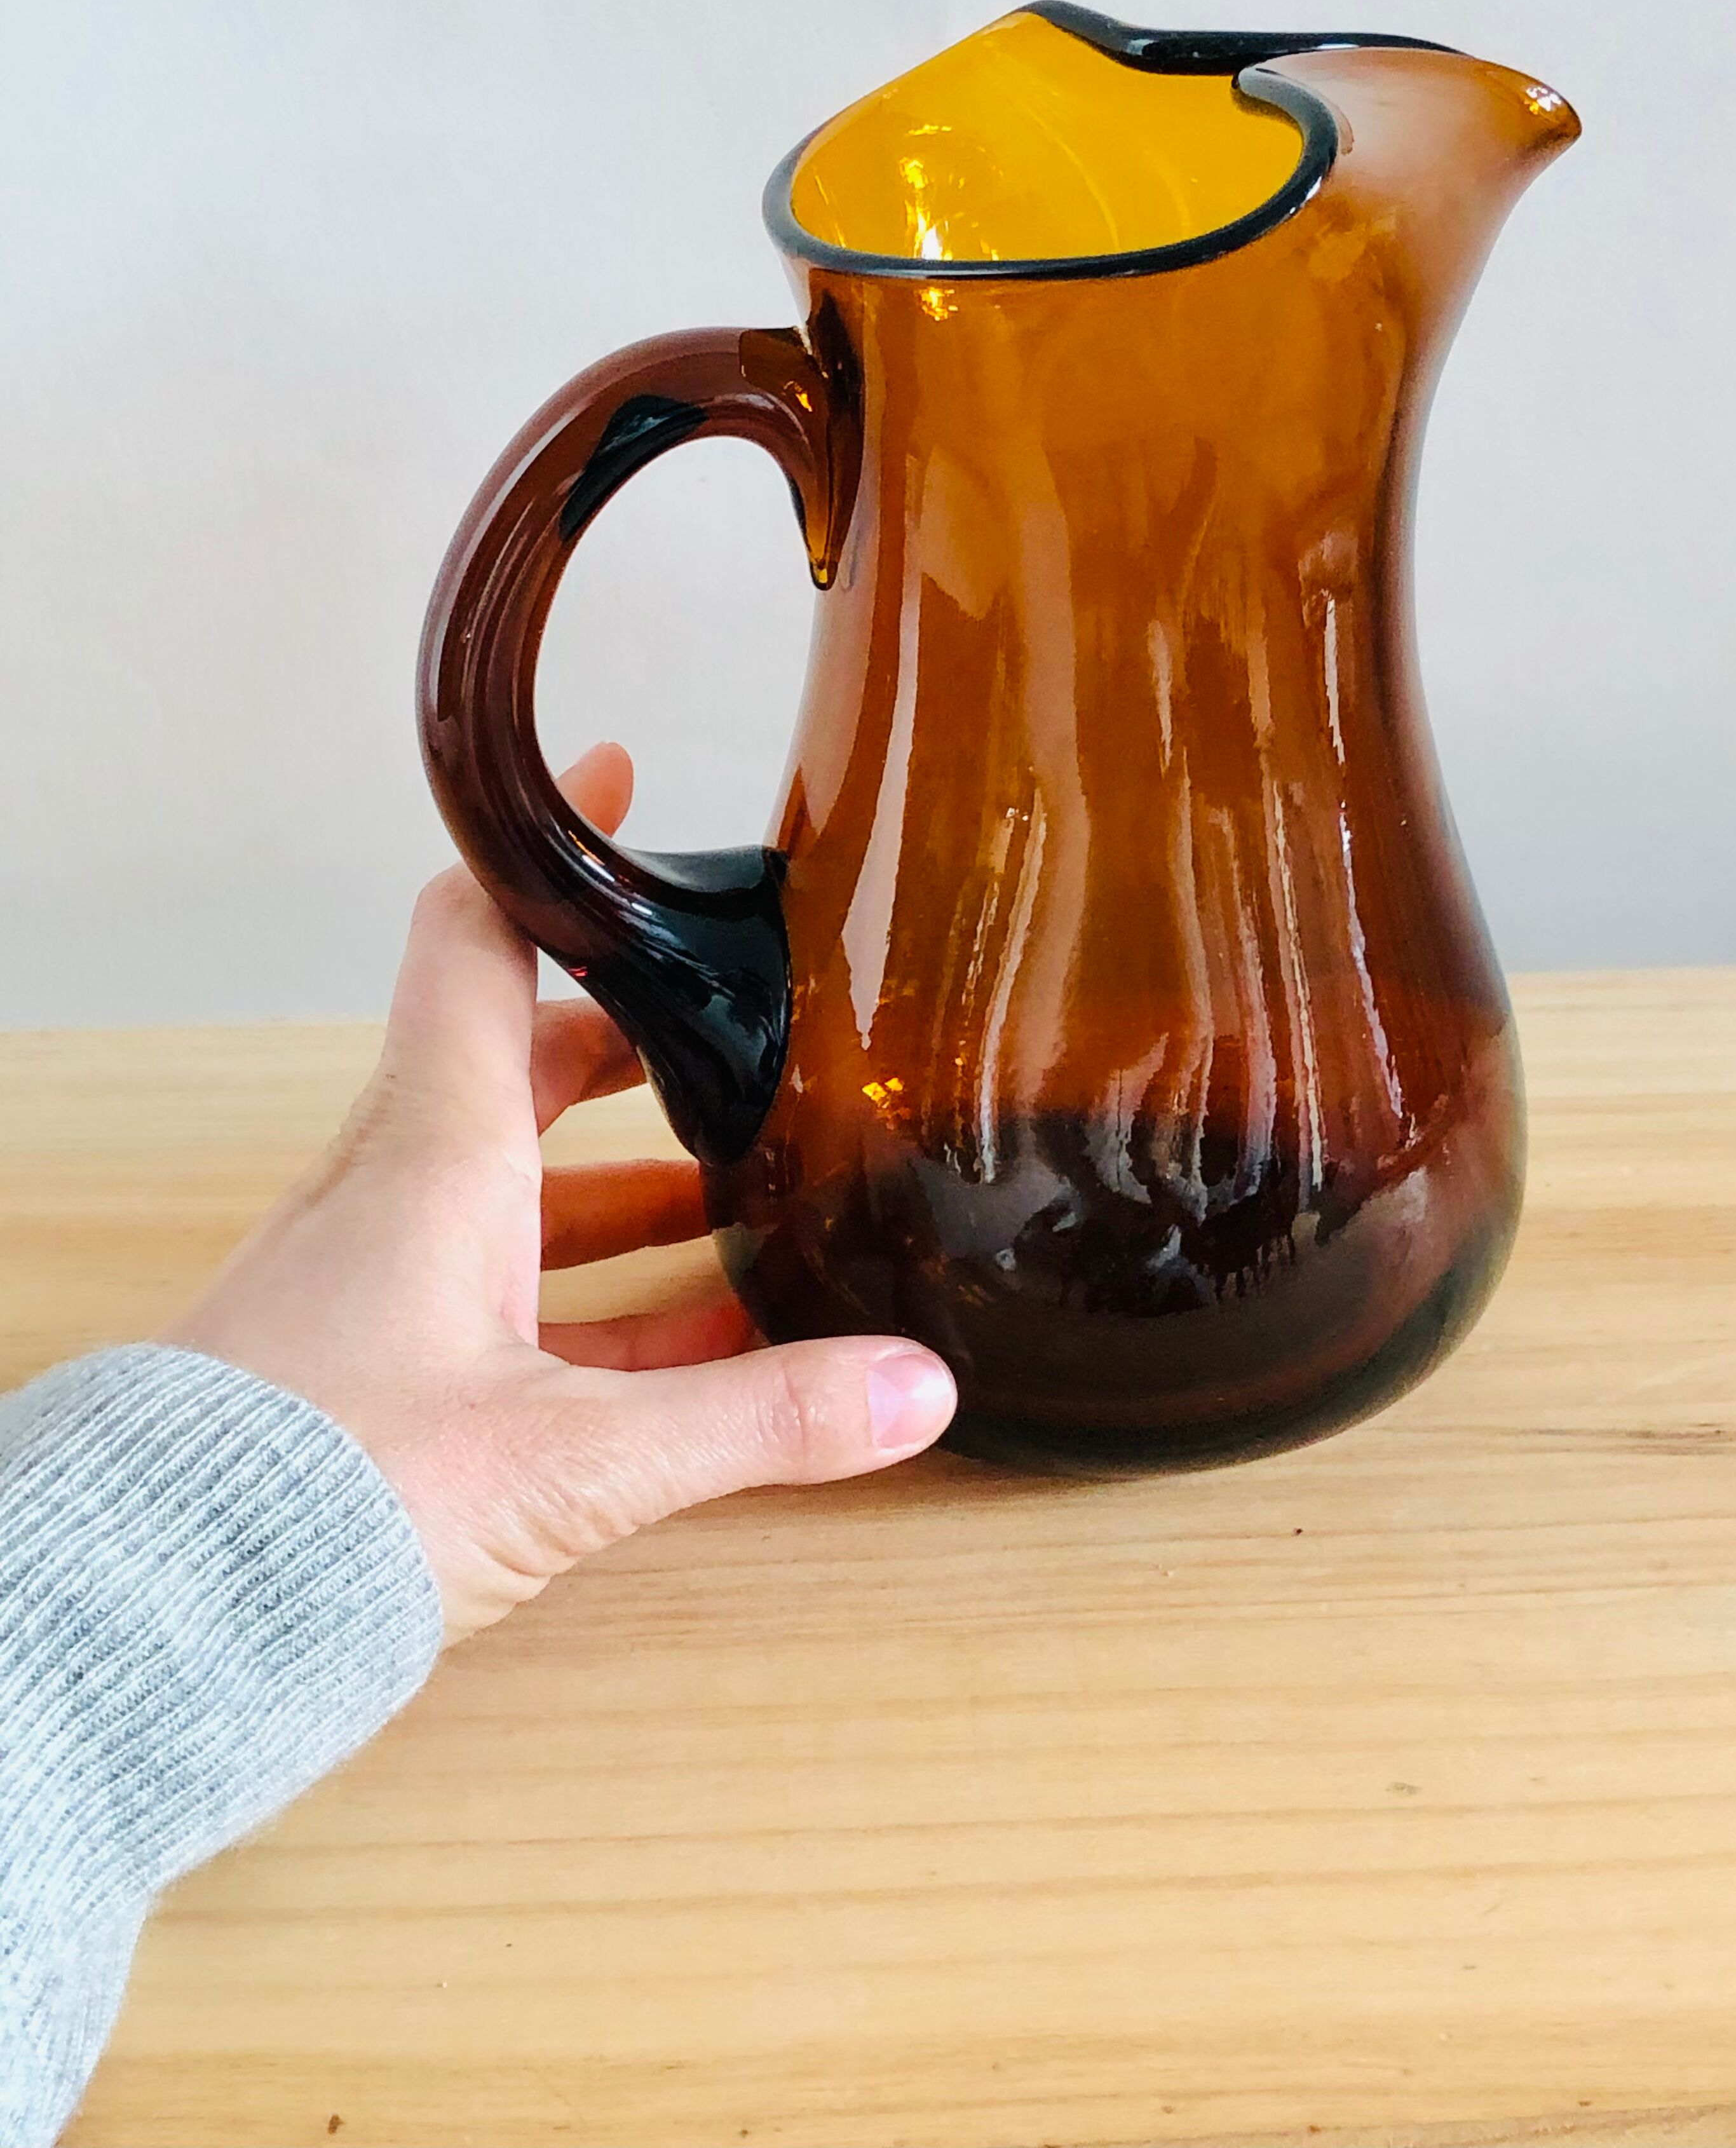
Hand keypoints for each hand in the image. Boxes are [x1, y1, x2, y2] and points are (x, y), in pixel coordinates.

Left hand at [169, 743, 956, 1640]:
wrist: (158, 1620)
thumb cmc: (325, 1498)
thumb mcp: (571, 1459)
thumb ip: (752, 1421)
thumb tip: (911, 1385)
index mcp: (433, 1158)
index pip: (479, 947)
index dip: (550, 855)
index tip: (619, 781)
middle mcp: (395, 1194)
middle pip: (519, 1067)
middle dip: (631, 1038)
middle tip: (732, 1018)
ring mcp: (375, 1279)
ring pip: (516, 1190)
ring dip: (626, 1187)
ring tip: (751, 1195)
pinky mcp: (374, 1365)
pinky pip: (503, 1297)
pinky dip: (598, 1302)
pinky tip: (696, 1348)